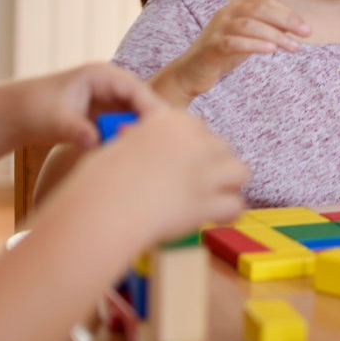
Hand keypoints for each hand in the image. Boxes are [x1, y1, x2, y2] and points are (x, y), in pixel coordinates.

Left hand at [15, 61, 166, 148]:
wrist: (16, 114)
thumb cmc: (34, 110)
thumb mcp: (55, 122)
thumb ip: (77, 131)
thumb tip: (95, 142)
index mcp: (101, 75)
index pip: (136, 89)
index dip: (151, 108)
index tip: (161, 129)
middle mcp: (110, 84)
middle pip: (142, 101)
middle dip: (153, 121)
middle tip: (166, 146)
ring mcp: (110, 99)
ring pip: (136, 114)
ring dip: (143, 131)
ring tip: (154, 154)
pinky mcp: (106, 114)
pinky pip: (126, 124)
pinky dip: (130, 137)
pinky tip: (135, 155)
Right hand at [60, 103, 248, 243]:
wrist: (103, 208)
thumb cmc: (100, 181)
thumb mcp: (119, 146)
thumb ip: (140, 142)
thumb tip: (138, 144)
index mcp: (170, 121)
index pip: (198, 129)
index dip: (193, 147)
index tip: (185, 163)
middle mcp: (193, 141)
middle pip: (222, 147)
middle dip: (213, 164)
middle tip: (199, 184)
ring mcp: (204, 171)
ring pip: (240, 171)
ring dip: (229, 184)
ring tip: (215, 197)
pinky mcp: (208, 201)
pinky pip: (236, 205)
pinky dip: (228, 213)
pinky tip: (217, 219)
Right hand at [153, 0, 309, 105]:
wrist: (190, 73)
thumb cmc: (222, 54)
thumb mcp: (248, 38)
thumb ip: (267, 29)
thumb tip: (295, 26)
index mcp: (235, 8)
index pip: (265, 1)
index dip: (287, 12)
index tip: (305, 27)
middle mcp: (226, 14)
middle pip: (259, 9)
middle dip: (286, 20)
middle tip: (306, 34)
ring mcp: (217, 30)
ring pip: (249, 25)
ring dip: (276, 35)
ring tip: (294, 47)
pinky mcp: (211, 47)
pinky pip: (234, 42)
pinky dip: (255, 45)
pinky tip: (271, 51)